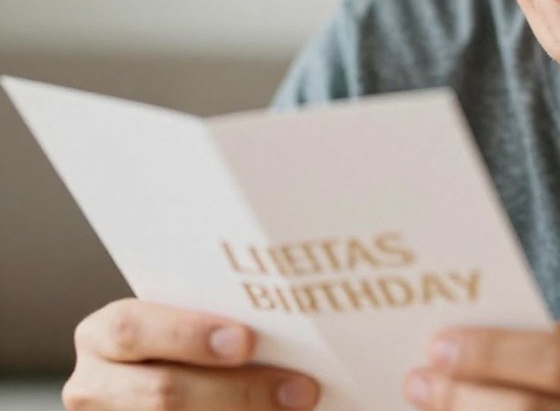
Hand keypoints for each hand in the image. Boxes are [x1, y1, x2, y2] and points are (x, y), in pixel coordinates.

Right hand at [62, 298, 320, 410]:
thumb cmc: (194, 346)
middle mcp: (96, 387)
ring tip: (299, 407)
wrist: (179, 387)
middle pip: (162, 393)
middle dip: (238, 390)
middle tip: (301, 388)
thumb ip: (221, 320)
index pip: (132, 329)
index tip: (248, 340)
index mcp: (105, 335)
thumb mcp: (191, 325)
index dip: (188, 334)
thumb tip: (292, 319)